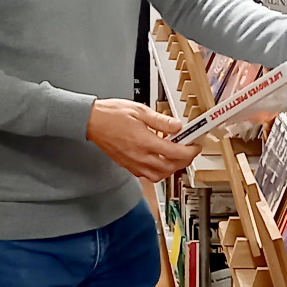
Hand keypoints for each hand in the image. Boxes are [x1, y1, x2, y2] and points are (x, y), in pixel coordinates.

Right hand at [87, 99, 201, 182]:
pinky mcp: (127, 165)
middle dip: (184, 161)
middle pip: (170, 168)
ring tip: (175, 157)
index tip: (195, 146)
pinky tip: (159, 160)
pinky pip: (147, 175)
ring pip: (159, 175)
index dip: (190, 151)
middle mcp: (140, 156)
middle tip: (188, 151)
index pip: (175, 153)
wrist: (92, 122)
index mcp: (145, 142)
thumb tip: (177, 127)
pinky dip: (158, 171)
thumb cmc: (111, 114)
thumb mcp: (140, 110)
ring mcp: (133, 163)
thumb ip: (161, 121)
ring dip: (171, 169)